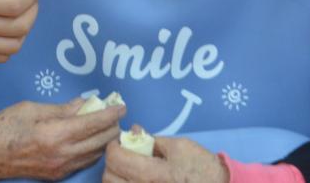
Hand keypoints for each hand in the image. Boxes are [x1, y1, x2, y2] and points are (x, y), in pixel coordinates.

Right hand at [0, 98, 124, 180]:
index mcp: (55, 134)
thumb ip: (62, 108)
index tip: (121, 105)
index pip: (94, 123)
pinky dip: (93, 150)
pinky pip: (83, 161)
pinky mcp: (56, 175)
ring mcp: (60, 168)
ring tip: (107, 125)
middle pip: (100, 141)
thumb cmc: (3, 125)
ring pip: (95, 154)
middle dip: (112, 126)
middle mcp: (61, 154)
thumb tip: (84, 103)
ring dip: (105, 139)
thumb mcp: (32, 108)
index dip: (110, 113)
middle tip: (115, 113)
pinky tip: (91, 139)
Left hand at [102, 135, 227, 182]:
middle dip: (112, 164)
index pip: (115, 159)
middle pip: (108, 178)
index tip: (120, 142)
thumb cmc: (201, 168)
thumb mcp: (179, 147)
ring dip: (116, 178)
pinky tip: (136, 181)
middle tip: (124, 157)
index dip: (114, 146)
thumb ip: (152, 140)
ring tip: (129, 171)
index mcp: (154, 175)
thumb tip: (133, 131)